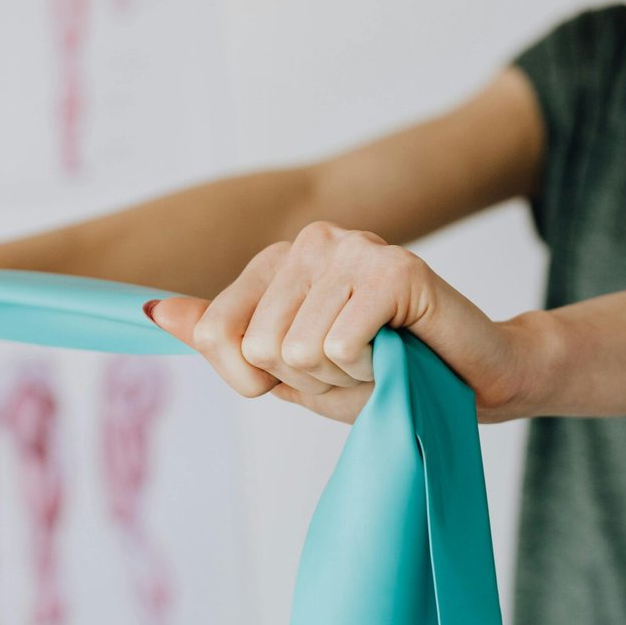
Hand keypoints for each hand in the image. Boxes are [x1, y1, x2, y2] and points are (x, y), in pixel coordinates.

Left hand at [143, 221, 528, 423]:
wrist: (475, 381)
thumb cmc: (385, 376)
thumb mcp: (289, 372)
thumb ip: (223, 341)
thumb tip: (150, 311)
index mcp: (276, 262)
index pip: (215, 335)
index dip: (258, 379)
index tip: (309, 372)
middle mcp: (310, 243)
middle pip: (259, 348)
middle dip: (308, 381)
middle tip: (358, 367)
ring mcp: (354, 247)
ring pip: (298, 351)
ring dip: (344, 377)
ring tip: (381, 359)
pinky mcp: (396, 267)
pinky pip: (340, 345)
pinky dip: (370, 368)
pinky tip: (400, 349)